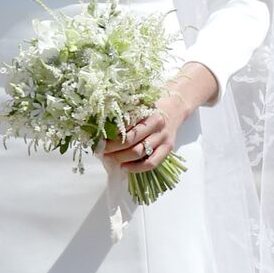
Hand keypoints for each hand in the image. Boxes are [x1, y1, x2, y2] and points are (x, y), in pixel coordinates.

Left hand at [101, 62, 215, 173]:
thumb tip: (102, 127)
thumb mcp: (138, 104)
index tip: (98, 138)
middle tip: (100, 150)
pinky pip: (152, 163)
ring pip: (139, 153)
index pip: (125, 126)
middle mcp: (157, 125)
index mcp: (147, 112)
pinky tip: (124, 167)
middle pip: (130, 141)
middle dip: (112, 148)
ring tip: (109, 158)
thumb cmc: (151, 106)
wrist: (174, 108)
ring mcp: (163, 138)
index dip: (110, 134)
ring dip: (120, 158)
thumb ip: (124, 114)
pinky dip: (136, 168)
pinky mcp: (167, 149)